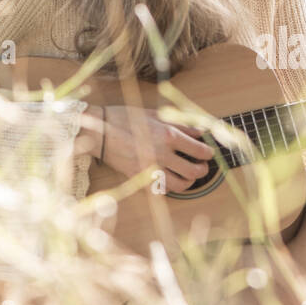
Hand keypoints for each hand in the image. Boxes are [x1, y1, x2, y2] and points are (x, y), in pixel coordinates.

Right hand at [98, 105, 214, 190]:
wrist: (98, 130)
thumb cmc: (123, 118)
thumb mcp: (154, 114)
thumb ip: (179, 124)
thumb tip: (200, 131)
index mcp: (167, 135)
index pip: (199, 150)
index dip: (208, 153)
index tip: (207, 153)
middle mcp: (161, 154)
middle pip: (193, 172)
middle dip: (202, 170)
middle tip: (201, 166)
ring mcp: (150, 169)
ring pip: (180, 185)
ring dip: (188, 182)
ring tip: (188, 176)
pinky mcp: (139, 178)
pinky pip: (160, 189)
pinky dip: (168, 186)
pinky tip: (169, 178)